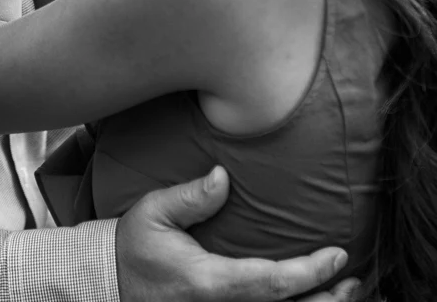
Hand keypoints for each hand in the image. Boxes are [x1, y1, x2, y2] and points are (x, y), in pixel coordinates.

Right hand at [116, 168, 360, 301]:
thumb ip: (190, 196)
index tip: (337, 255)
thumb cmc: (135, 249)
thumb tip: (224, 176)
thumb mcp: (151, 213)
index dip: (311, 273)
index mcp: (208, 284)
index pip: (272, 283)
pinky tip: (310, 301)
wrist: (112, 288)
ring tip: (345, 292)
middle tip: (353, 279)